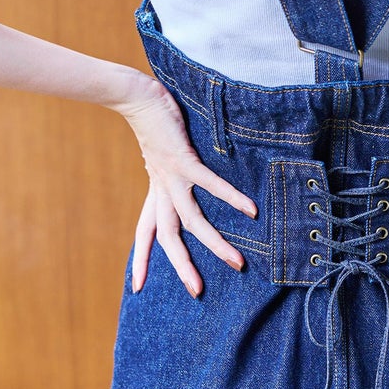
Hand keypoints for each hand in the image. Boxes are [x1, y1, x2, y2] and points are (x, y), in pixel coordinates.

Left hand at [115, 73, 256, 297]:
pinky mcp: (184, 160)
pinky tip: (250, 210)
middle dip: (182, 265)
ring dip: (214, 243)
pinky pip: (210, 185)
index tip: (137, 286)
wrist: (137, 98)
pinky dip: (230, 198)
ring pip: (191, 220)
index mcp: (155, 190)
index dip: (141, 258)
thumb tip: (181, 174)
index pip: (145, 232)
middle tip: (197, 291)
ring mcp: (172, 176)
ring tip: (236, 262)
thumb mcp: (160, 155)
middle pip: (168, 236)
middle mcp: (161, 189)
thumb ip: (170, 170)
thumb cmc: (153, 123)